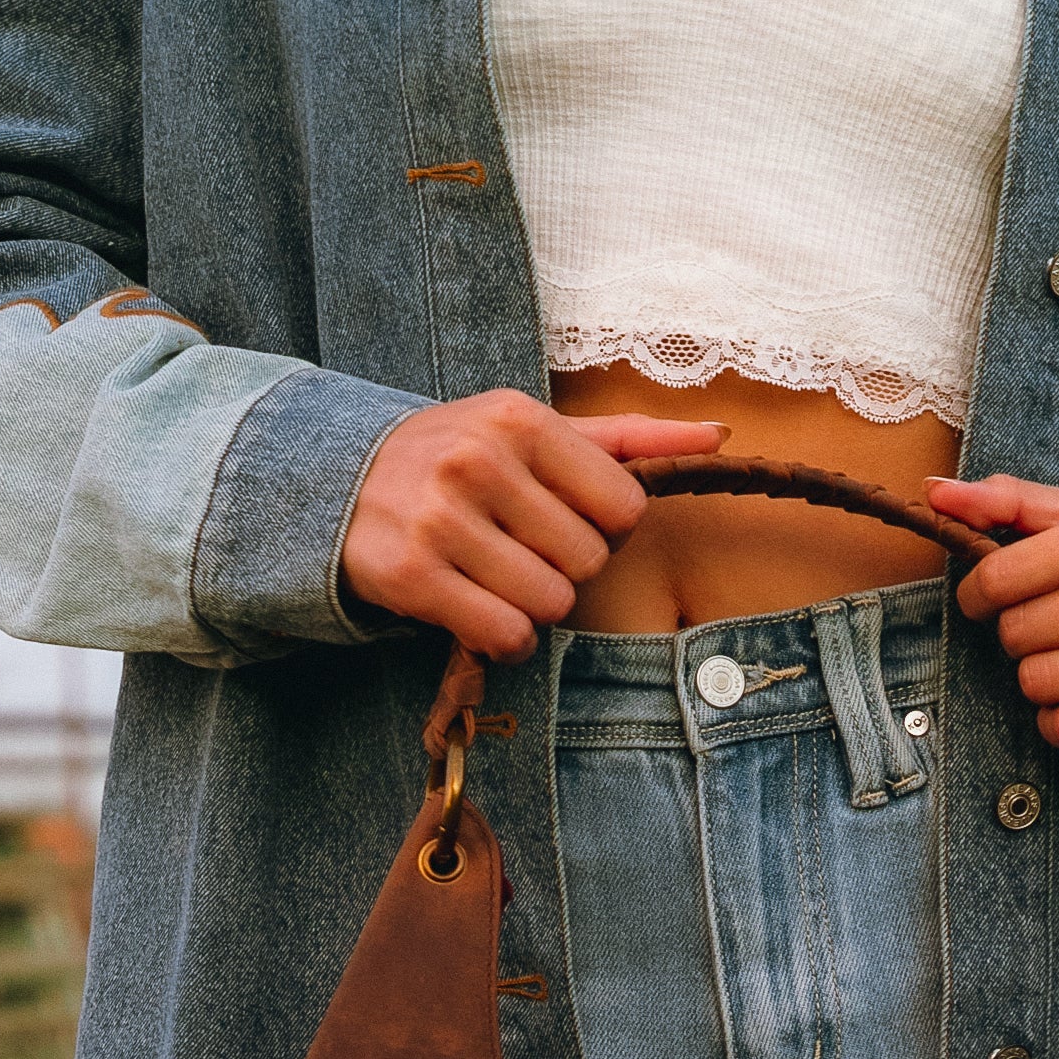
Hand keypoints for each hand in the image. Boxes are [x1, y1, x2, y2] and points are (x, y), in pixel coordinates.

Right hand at [340, 391, 725, 660]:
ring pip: (549, 603)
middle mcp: (478, 462)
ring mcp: (441, 520)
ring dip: (532, 608)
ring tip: (495, 579)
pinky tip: (479, 612)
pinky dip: (503, 639)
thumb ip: (626, 439)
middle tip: (520, 551)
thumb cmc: (460, 460)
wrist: (341, 484)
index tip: (561, 520)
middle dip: (563, 569)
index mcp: (519, 419)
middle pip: (588, 563)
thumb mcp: (533, 432)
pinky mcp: (414, 577)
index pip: (622, 509)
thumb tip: (717, 435)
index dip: (603, 531)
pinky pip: (505, 635)